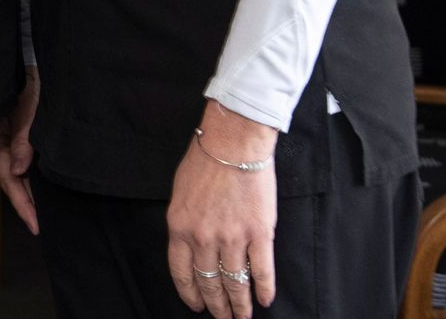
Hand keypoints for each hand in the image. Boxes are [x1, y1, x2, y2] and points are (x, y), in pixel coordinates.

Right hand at [0, 65, 39, 233]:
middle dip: (25, 202)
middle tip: (40, 227)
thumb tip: (17, 170)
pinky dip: (31, 179)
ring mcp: (7, 140)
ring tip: (42, 215)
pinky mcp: (17, 137)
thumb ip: (23, 138)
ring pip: (17, 173)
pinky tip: (40, 190)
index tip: (35, 223)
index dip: (21, 201)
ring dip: (29, 192)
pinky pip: (22, 163)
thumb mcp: (29, 107)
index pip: (6, 176)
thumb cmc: (28, 81)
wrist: (32, 60)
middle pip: (10, 179)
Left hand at [165, 100, 276, 316]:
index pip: (181, 272)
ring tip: (244, 317)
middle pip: (209, 282)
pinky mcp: (259, 234)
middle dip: (216, 305)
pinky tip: (265, 300)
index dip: (190, 293)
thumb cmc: (204, 163)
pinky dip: (264, 289)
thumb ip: (184, 223)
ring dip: (240, 304)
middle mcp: (203, 237)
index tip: (196, 306)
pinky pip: (262, 271)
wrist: (232, 144)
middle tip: (224, 318)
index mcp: (179, 226)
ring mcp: (232, 237)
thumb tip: (190, 247)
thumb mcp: (180, 194)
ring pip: (235, 282)